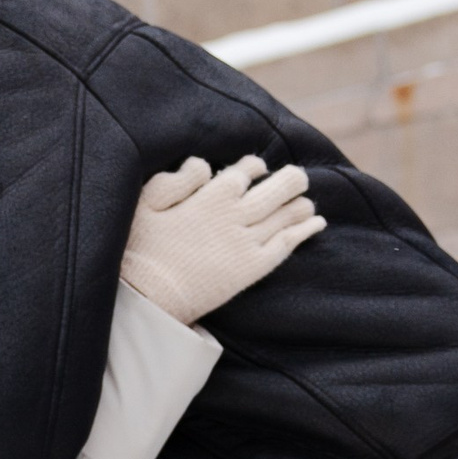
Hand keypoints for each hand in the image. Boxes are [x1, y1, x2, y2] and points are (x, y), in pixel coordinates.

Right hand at [120, 154, 323, 322]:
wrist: (149, 295)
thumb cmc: (141, 248)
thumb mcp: (146, 202)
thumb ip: (176, 180)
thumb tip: (203, 164)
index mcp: (211, 196)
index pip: (243, 172)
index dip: (254, 167)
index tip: (258, 167)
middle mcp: (235, 215)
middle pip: (274, 190)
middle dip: (290, 181)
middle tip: (299, 178)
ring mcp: (247, 242)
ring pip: (285, 215)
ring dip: (299, 204)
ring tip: (307, 201)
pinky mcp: (252, 268)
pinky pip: (287, 244)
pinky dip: (305, 231)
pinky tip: (317, 223)